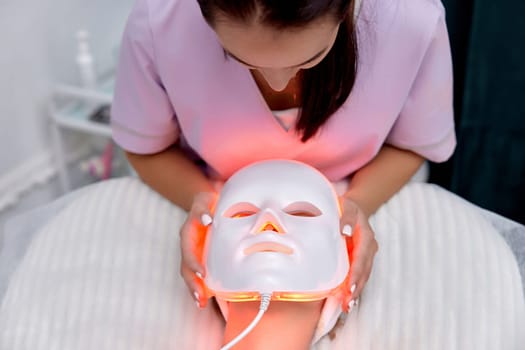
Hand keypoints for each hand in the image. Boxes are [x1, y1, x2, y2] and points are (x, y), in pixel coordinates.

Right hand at [179, 191, 216, 308]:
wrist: (207, 202)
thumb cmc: (207, 201)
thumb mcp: (204, 200)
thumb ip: (202, 209)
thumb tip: (207, 220)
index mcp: (188, 233)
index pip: (187, 251)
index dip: (193, 263)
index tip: (202, 274)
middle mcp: (188, 245)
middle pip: (186, 268)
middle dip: (191, 284)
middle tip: (200, 299)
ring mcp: (193, 252)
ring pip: (189, 274)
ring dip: (194, 289)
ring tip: (200, 304)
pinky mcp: (200, 257)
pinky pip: (197, 274)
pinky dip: (201, 287)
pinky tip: (206, 299)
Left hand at [339, 196, 377, 312]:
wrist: (352, 207)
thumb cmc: (346, 206)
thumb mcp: (346, 206)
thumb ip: (346, 218)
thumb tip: (345, 233)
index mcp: (366, 236)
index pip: (361, 258)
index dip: (355, 274)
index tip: (349, 287)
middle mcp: (369, 248)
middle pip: (364, 271)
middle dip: (356, 288)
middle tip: (348, 304)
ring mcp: (366, 255)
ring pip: (363, 276)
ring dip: (356, 291)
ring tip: (347, 307)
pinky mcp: (361, 259)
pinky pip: (359, 275)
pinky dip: (354, 287)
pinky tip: (348, 300)